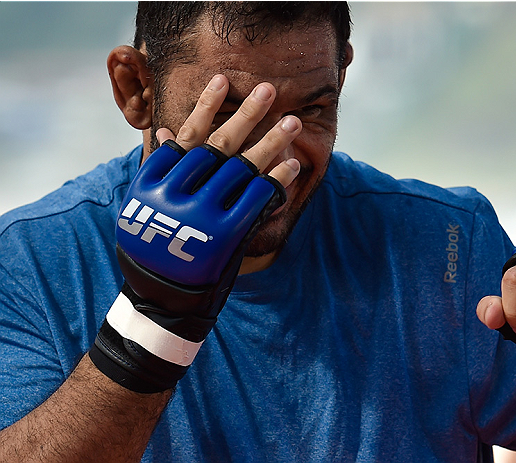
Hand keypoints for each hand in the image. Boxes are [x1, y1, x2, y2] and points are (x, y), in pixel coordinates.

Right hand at [90, 75, 300, 392]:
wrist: (163, 299)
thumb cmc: (156, 246)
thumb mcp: (146, 206)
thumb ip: (161, 170)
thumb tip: (168, 133)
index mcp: (153, 181)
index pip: (185, 135)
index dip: (206, 105)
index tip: (223, 81)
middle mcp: (176, 194)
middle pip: (219, 145)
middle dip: (246, 115)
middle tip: (267, 89)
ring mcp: (201, 214)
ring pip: (242, 168)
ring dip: (271, 142)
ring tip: (292, 120)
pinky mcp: (225, 235)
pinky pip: (257, 199)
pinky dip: (276, 180)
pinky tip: (293, 163)